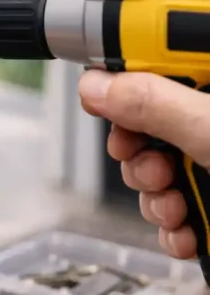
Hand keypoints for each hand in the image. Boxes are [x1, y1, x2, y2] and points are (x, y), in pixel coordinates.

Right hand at [79, 69, 209, 258]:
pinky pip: (175, 212)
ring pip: (155, 172)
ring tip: (175, 206)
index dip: (124, 78)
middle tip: (152, 164)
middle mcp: (209, 122)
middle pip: (147, 123)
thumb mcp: (209, 128)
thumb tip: (96, 86)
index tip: (101, 97)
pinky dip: (173, 229)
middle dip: (138, 156)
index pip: (159, 60)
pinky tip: (189, 234)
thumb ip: (153, 103)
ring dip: (154, 198)